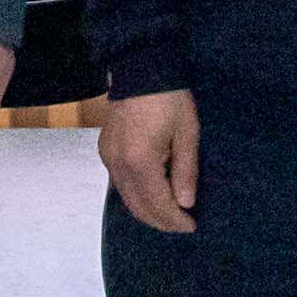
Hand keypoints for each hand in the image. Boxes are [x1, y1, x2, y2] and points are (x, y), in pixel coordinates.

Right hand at [101, 87, 200, 234]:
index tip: (191, 226)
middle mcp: (118, 165)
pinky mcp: (105, 151)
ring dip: (147, 210)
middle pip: (138, 207)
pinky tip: (152, 193)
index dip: (174, 220)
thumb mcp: (187, 134)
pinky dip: (136, 195)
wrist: (140, 70)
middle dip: (161, 221)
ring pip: (126, 198)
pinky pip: (120, 184)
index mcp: (140, 161)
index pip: (157, 204)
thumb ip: (185, 171)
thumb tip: (186, 203)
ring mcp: (108, 158)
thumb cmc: (169, 100)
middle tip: (182, 225)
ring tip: (170, 213)